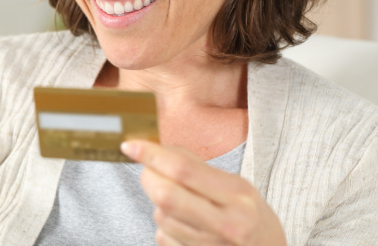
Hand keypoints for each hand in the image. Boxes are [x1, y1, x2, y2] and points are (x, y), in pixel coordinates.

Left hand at [121, 140, 285, 245]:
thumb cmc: (251, 218)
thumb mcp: (238, 187)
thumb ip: (199, 168)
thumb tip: (157, 149)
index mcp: (238, 197)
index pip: (183, 169)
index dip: (151, 154)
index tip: (130, 145)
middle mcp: (225, 225)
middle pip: (165, 194)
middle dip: (148, 177)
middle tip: (149, 170)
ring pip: (160, 216)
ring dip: (159, 203)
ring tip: (182, 204)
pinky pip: (163, 236)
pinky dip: (166, 225)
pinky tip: (186, 226)